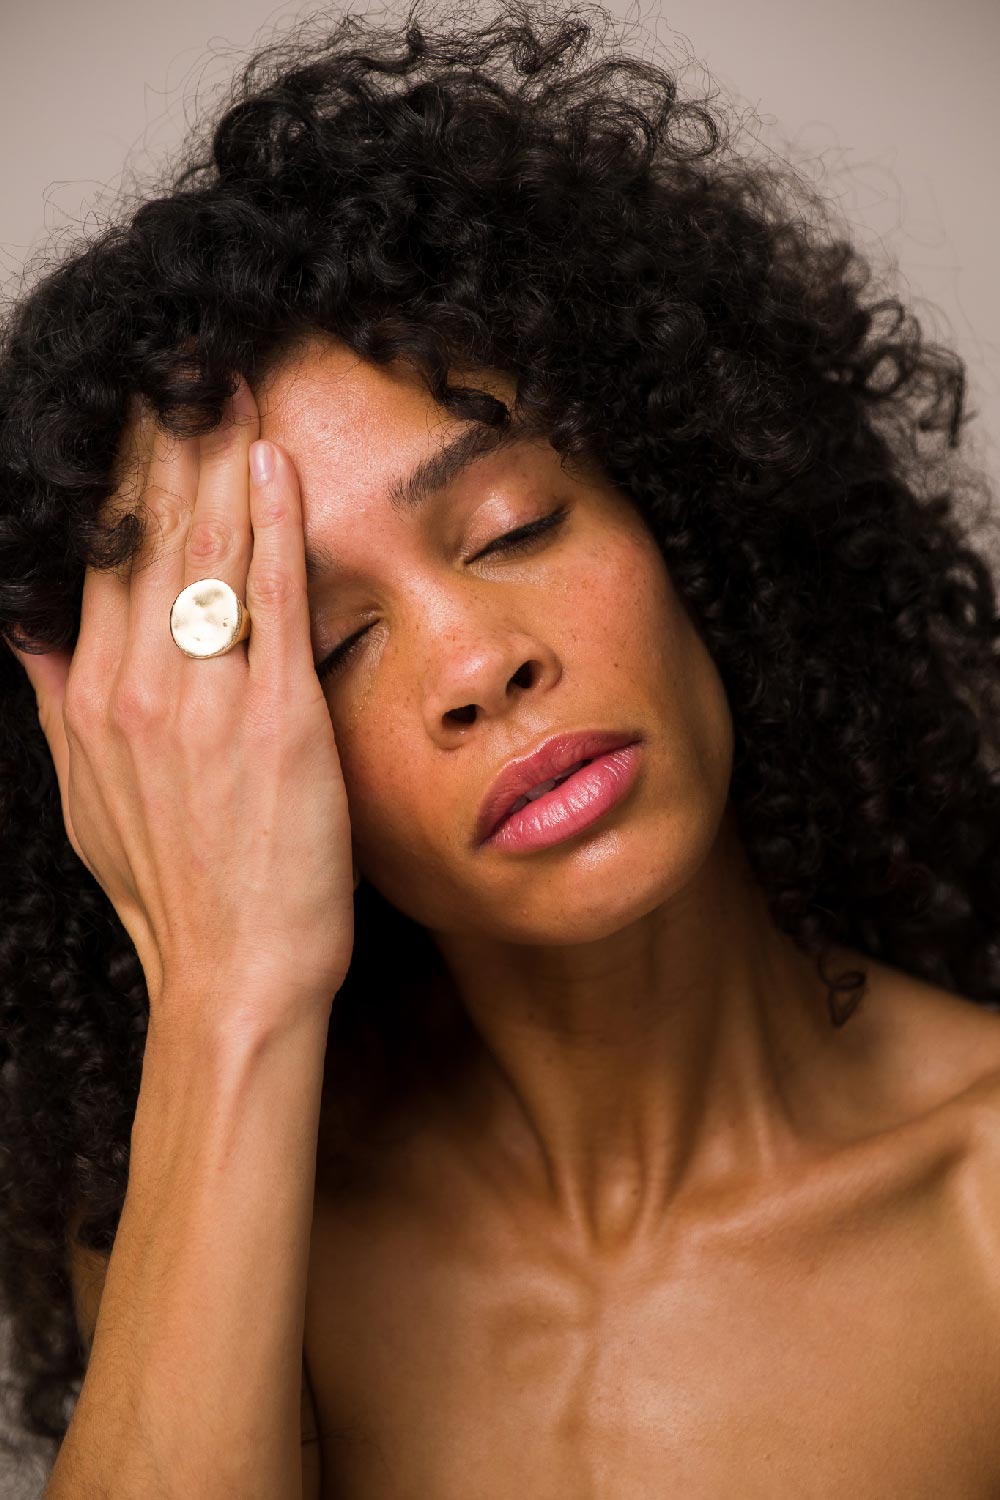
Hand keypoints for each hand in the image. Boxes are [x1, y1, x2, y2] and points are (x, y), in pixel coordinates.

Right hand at [7, 378, 354, 1037]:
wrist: (234, 975)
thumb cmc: (171, 893)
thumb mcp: (85, 801)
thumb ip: (58, 706)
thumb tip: (29, 630)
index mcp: (89, 700)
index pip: (100, 560)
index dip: (119, 478)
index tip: (136, 414)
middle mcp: (136, 688)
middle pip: (148, 537)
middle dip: (167, 441)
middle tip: (188, 365)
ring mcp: (206, 702)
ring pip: (206, 553)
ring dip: (217, 459)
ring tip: (230, 386)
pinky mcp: (279, 720)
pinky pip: (274, 601)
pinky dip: (273, 524)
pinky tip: (274, 461)